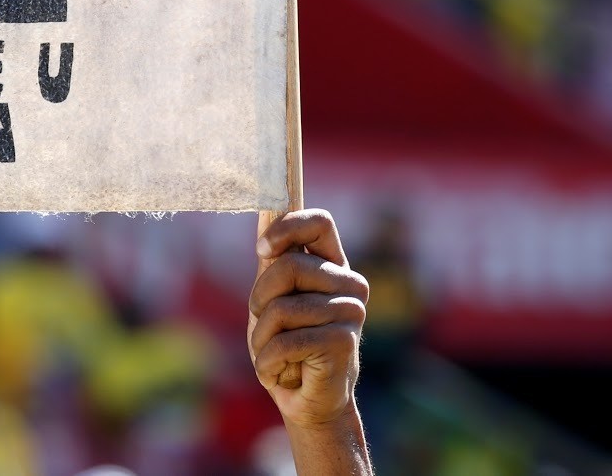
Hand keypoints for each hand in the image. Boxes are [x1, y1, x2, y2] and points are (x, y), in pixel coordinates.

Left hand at [249, 209, 371, 473]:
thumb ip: (273, 259)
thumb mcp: (273, 297)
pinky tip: (281, 373)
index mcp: (333, 266)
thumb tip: (266, 208)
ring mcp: (351, 312)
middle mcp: (349, 284)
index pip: (319, 222)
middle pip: (288, 266)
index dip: (287, 228)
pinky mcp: (344, 341)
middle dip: (260, 298)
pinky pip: (284, 342)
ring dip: (262, 338)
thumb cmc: (288, 345)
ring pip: (280, 309)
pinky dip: (268, 362)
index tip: (262, 249)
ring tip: (275, 355)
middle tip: (263, 324)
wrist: (308, 402)